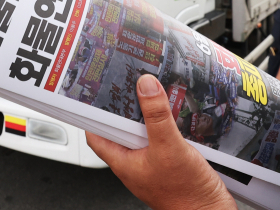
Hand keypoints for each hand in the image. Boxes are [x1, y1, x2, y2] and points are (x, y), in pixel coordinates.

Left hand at [86, 75, 236, 209]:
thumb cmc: (185, 193)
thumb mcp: (168, 146)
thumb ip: (156, 116)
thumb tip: (145, 86)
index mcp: (124, 161)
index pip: (97, 135)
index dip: (94, 114)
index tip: (98, 94)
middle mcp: (135, 162)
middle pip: (122, 129)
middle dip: (128, 108)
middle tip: (134, 87)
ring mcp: (152, 162)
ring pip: (144, 132)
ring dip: (150, 115)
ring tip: (156, 96)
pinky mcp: (169, 161)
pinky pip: (161, 137)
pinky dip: (166, 124)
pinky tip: (176, 116)